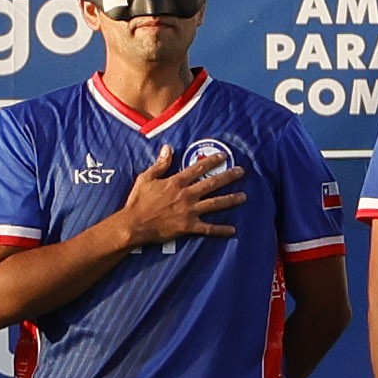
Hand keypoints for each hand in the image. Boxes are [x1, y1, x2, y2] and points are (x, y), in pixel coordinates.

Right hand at [116, 145, 243, 246]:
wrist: (134, 225)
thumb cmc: (138, 202)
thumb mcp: (146, 178)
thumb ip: (160, 164)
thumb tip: (168, 147)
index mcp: (176, 182)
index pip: (198, 168)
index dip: (212, 161)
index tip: (224, 156)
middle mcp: (186, 195)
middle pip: (212, 183)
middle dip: (228, 176)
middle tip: (241, 172)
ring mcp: (189, 211)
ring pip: (215, 203)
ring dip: (230, 199)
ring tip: (243, 197)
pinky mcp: (188, 227)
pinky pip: (208, 228)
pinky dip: (221, 230)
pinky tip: (232, 230)